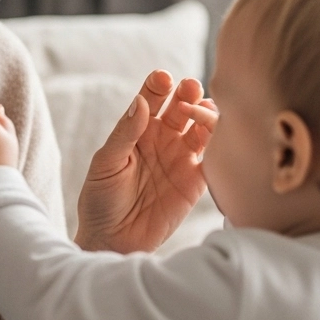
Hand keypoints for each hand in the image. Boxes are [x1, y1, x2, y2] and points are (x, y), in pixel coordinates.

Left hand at [74, 70, 217, 253]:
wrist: (112, 241)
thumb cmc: (100, 200)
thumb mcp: (105, 164)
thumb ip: (124, 133)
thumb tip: (140, 102)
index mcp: (137, 129)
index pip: (152, 98)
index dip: (158, 86)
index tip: (163, 78)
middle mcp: (162, 139)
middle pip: (181, 107)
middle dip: (187, 94)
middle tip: (190, 88)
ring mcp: (181, 158)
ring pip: (201, 128)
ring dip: (206, 116)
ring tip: (204, 110)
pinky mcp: (196, 181)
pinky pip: (213, 158)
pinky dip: (219, 144)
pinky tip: (219, 136)